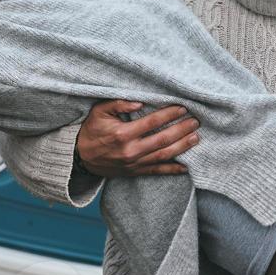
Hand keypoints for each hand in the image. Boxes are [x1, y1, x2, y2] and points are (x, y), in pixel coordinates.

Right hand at [75, 99, 199, 177]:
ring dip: (182, 146)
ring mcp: (134, 163)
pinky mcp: (135, 172)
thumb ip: (118, 104)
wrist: (80, 157)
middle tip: (196, 121)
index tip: (182, 108)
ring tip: (195, 138)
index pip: (152, 122)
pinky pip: (157, 172)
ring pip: (164, 155)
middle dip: (182, 129)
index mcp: (122, 134)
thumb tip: (139, 102)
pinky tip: (186, 166)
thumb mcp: (99, 112)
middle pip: (163, 139)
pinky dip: (172, 170)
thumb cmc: (91, 130)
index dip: (169, 114)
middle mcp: (130, 150)